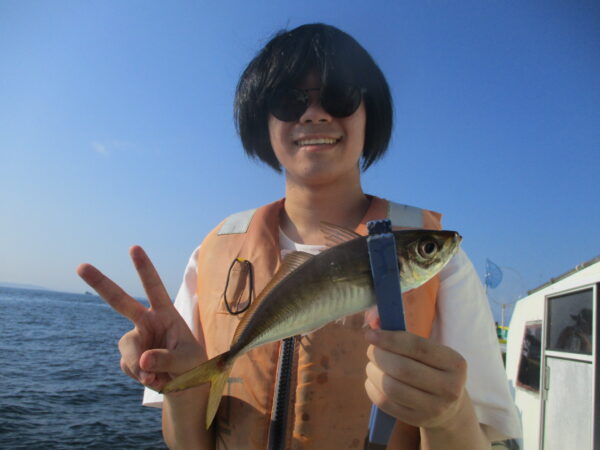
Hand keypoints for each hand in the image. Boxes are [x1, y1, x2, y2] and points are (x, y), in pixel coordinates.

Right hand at [76, 246, 205, 391]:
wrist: (185, 384)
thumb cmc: (191, 365)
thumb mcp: (186, 361)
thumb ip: (166, 359)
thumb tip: (142, 361)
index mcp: (166, 314)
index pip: (154, 287)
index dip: (144, 268)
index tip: (134, 248)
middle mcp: (147, 322)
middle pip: (120, 301)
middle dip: (101, 283)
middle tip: (81, 266)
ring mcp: (136, 339)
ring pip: (127, 348)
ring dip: (138, 363)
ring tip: (157, 376)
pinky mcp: (129, 358)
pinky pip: (129, 366)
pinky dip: (140, 376)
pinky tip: (154, 379)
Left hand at [364, 329, 467, 429]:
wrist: (448, 407)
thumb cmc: (433, 369)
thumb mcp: (429, 351)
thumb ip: (403, 335)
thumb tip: (373, 319)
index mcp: (455, 363)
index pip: (418, 347)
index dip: (390, 339)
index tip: (371, 334)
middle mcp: (449, 388)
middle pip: (402, 368)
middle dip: (379, 355)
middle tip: (371, 350)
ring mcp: (433, 408)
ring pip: (391, 387)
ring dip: (373, 372)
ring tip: (372, 365)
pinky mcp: (416, 420)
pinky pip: (384, 403)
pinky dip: (372, 388)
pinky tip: (373, 380)